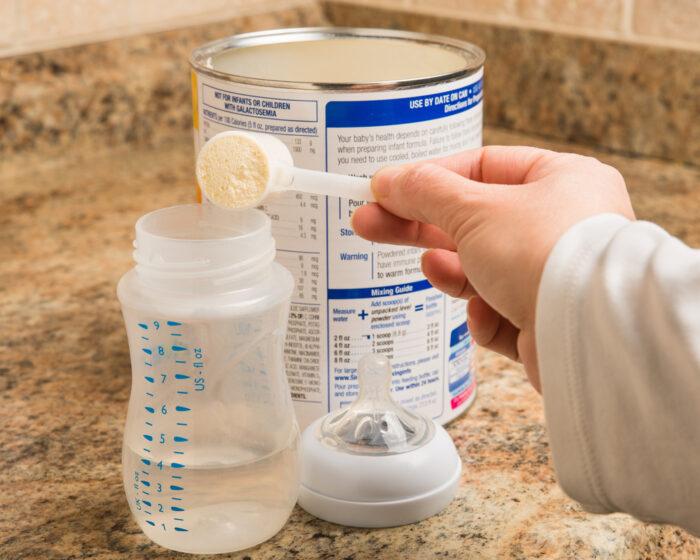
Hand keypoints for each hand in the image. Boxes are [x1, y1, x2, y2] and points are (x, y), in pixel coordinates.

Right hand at [351, 146, 633, 391]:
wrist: (590, 335)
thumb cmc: (546, 252)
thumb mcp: (474, 209)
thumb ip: (426, 192)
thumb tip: (387, 178)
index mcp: (560, 180)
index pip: (482, 167)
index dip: (429, 178)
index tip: (386, 190)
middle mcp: (562, 225)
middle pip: (473, 219)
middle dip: (420, 225)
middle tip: (369, 224)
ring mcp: (555, 275)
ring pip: (484, 269)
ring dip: (453, 272)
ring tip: (430, 268)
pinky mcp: (547, 321)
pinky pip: (501, 311)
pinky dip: (486, 314)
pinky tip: (487, 313)